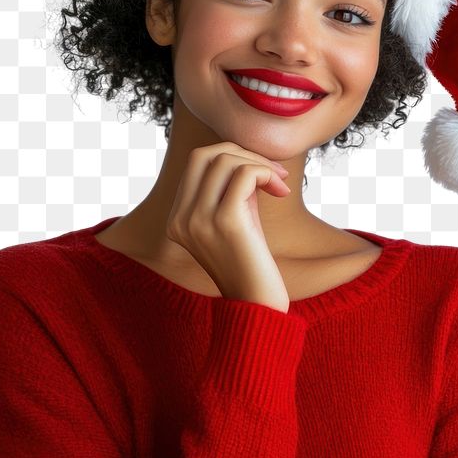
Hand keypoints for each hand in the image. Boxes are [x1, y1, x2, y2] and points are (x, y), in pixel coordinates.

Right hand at [165, 142, 291, 312]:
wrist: (258, 304)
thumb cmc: (251, 262)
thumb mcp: (233, 219)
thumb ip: (229, 187)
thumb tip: (244, 152)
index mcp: (176, 218)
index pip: (196, 162)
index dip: (232, 156)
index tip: (261, 174)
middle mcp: (180, 218)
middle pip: (204, 155)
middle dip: (242, 153)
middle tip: (272, 173)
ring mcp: (198, 220)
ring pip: (225, 160)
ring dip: (259, 164)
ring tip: (279, 184)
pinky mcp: (225, 222)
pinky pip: (245, 175)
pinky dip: (266, 173)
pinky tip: (281, 192)